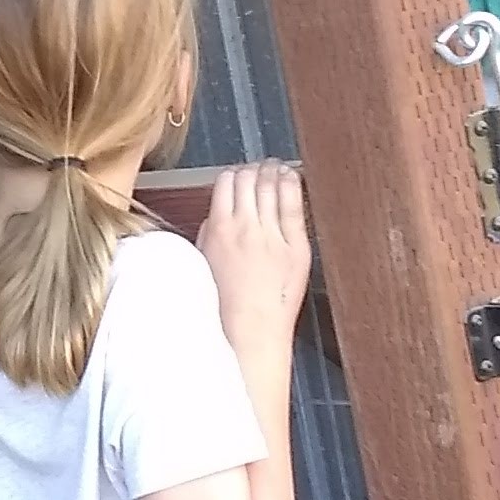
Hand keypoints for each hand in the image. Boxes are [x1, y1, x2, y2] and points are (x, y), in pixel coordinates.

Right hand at [200, 161, 310, 339]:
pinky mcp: (297, 246)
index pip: (225, 182)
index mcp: (218, 229)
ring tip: (274, 167)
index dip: (232, 174)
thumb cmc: (224, 306)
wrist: (251, 332)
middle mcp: (246, 227)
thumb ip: (208, 234)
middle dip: (253, 169)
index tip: (237, 175)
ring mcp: (274, 235)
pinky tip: (291, 177)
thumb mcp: (202, 264)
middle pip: (249, 179)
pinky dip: (291, 185)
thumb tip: (217, 215)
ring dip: (271, 171)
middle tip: (258, 168)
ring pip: (271, 186)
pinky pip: (294, 205)